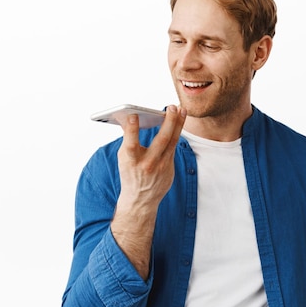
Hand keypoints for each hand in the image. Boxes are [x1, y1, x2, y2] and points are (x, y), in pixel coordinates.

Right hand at [111, 105, 185, 277]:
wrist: (140, 200)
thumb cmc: (130, 173)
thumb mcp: (124, 158)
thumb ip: (128, 139)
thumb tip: (129, 117)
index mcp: (130, 161)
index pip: (131, 143)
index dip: (130, 128)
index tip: (133, 114)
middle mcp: (147, 164)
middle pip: (161, 140)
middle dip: (169, 121)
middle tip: (172, 106)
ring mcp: (161, 168)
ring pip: (173, 142)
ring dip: (178, 124)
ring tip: (181, 110)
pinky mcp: (170, 170)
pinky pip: (174, 148)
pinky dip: (176, 134)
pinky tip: (178, 123)